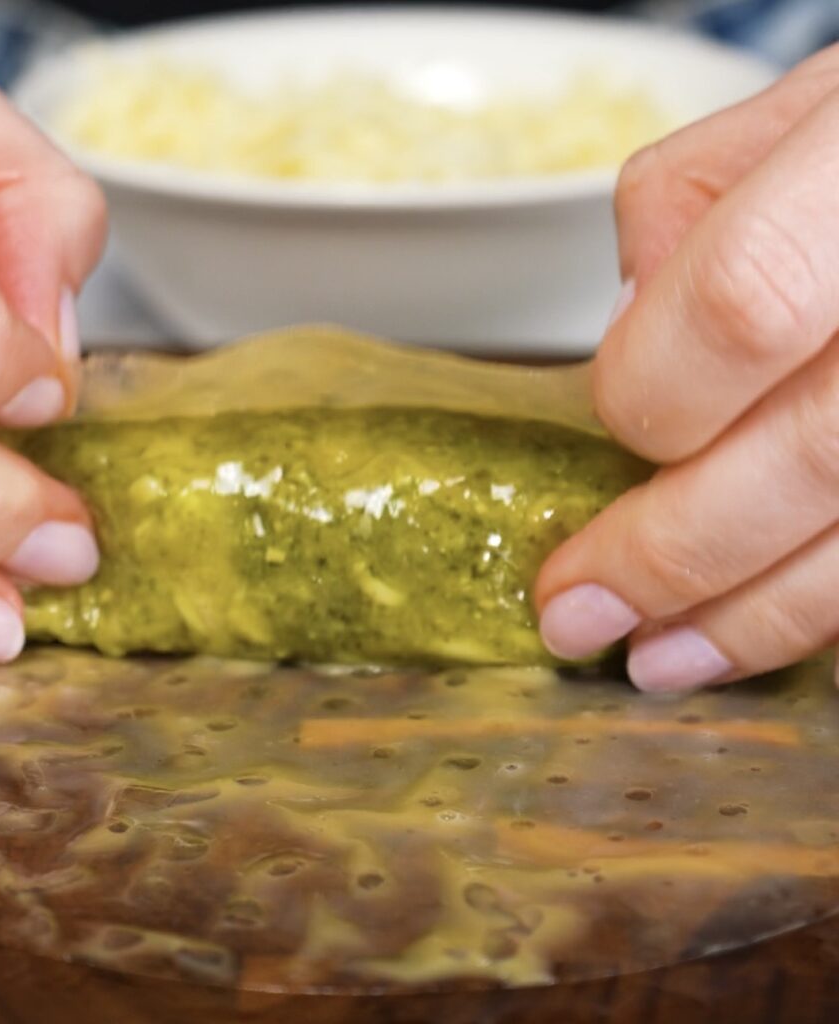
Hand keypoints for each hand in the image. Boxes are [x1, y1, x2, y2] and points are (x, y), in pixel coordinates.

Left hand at [537, 43, 838, 691]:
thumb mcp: (798, 111)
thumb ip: (687, 204)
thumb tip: (629, 330)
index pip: (741, 307)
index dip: (655, 392)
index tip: (614, 429)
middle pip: (810, 457)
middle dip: (669, 556)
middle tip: (575, 616)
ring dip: (752, 621)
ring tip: (655, 662)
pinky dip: (819, 608)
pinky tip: (753, 630)